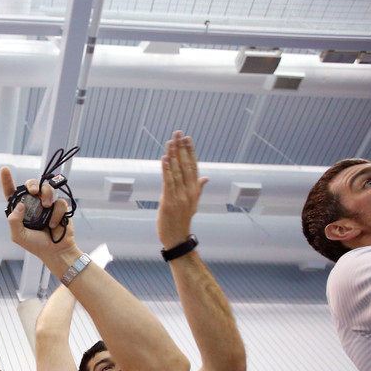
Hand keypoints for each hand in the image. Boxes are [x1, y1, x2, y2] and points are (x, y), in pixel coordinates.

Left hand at [0, 167, 73, 259]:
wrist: (55, 251)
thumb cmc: (35, 244)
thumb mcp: (18, 235)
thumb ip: (14, 221)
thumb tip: (20, 204)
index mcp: (20, 210)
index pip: (11, 192)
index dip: (7, 180)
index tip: (5, 169)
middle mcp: (33, 204)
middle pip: (31, 185)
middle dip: (32, 184)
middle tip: (34, 191)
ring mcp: (46, 204)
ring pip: (47, 188)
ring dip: (47, 196)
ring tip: (46, 208)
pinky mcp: (59, 207)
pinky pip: (59, 201)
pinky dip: (57, 213)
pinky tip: (54, 224)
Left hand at [157, 130, 208, 248]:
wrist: (177, 237)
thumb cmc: (181, 220)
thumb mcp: (192, 203)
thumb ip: (198, 188)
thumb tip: (206, 177)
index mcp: (195, 189)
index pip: (193, 165)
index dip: (190, 151)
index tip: (187, 138)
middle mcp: (190, 191)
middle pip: (186, 165)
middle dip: (182, 148)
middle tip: (179, 133)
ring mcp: (180, 196)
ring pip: (177, 171)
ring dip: (173, 155)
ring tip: (170, 142)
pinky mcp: (170, 201)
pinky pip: (169, 182)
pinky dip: (167, 170)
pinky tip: (165, 159)